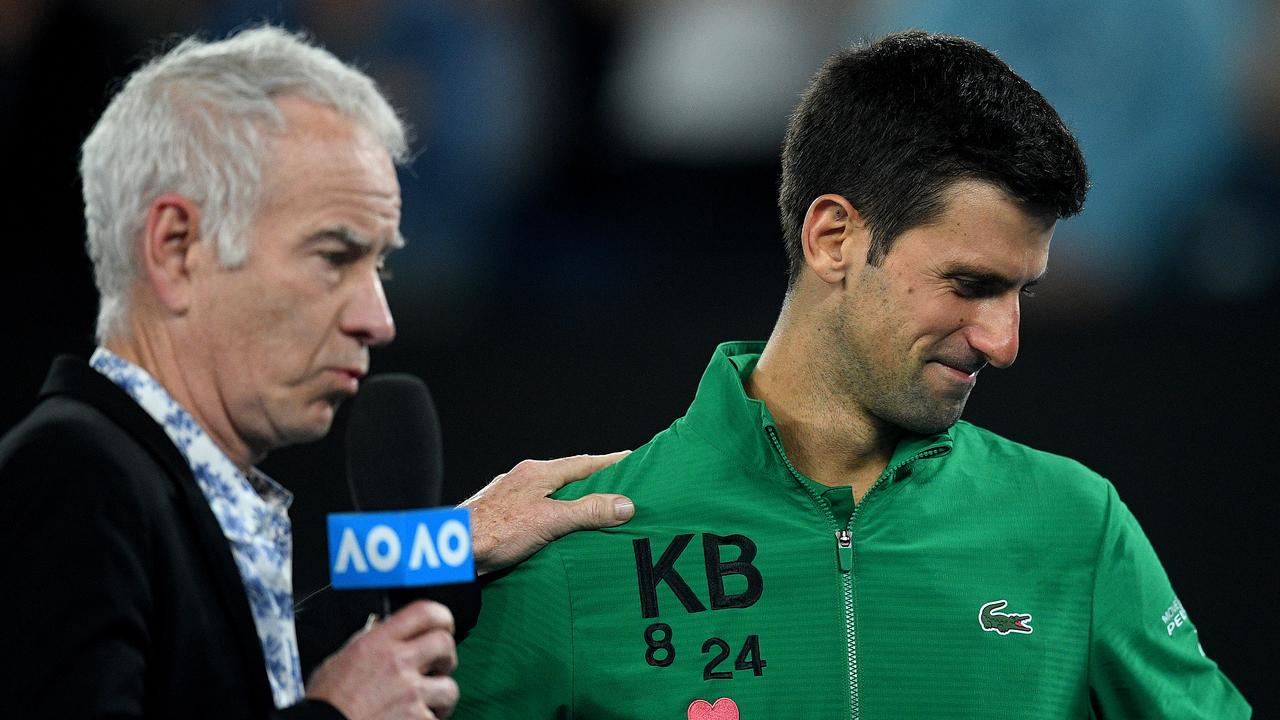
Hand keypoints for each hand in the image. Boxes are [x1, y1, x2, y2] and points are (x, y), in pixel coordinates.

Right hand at [305, 600, 457, 719]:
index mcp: (378, 643)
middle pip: (445, 644)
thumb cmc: (327, 703)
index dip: (442, 617)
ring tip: (424, 704)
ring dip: (440, 697)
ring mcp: (410, 693)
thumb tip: (385, 629)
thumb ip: (369, 641)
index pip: (425, 612)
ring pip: (449, 687)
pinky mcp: (417, 719)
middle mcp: (397, 663)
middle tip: (437, 668)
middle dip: (446, 657)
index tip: (444, 626)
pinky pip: (437, 718)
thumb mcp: (340, 659)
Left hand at [462, 452, 632, 573]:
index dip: (610, 462)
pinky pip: (537, 508)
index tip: (632, 459)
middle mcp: (522, 478)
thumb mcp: (549, 521)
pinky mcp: (500, 515)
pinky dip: (554, 514)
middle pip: (567, 476)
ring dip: (572, 500)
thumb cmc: (495, 532)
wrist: (451, 553)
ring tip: (595, 511)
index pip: (583, 463)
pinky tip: (557, 530)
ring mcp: (509, 496)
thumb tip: (624, 504)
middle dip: (593, 481)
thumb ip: (587, 512)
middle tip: (620, 486)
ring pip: (550, 493)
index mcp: (537, 473)